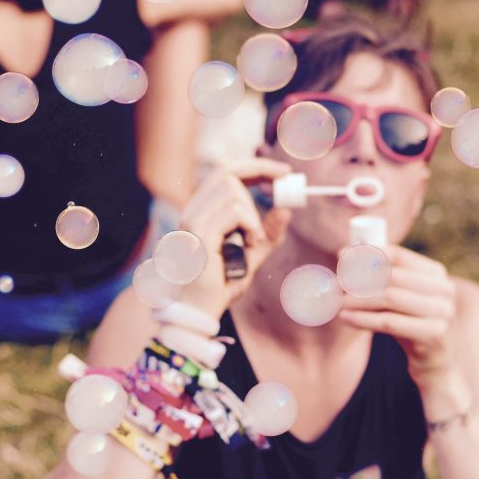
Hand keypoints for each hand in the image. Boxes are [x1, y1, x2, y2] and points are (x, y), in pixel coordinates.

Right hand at [176, 159, 292, 318]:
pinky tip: (251, 244)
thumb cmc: (221, 286)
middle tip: (283, 182)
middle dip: (260, 170)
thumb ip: (267, 235)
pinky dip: (251, 225)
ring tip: (254, 241)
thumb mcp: (252, 256)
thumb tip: (285, 210)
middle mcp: (192, 210)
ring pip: (233, 190)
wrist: (200, 312)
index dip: (254, 165)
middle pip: (226, 170)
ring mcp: (193, 220)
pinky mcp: (199, 234)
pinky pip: (234, 212)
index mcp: (201, 211)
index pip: (224, 171)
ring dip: (253, 214)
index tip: (282, 172)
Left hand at [336, 246, 459, 392]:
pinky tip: (345, 318)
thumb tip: (345, 256)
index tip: (341, 257)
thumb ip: (382, 280)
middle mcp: (444, 290)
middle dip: (360, 279)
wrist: (435, 368)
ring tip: (337, 302)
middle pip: (392, 277)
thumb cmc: (411, 329)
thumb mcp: (400, 302)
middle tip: (337, 284)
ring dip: (358, 299)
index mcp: (437, 275)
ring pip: (390, 298)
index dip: (369, 254)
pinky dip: (364, 319)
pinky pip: (390, 322)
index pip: (399, 256)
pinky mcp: (435, 334)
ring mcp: (443, 312)